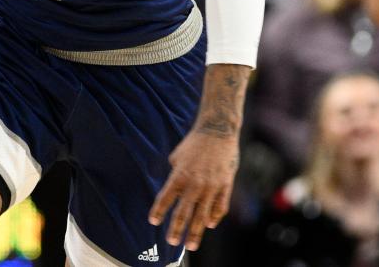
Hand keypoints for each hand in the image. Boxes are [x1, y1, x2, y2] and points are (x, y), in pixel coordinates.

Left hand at [149, 129, 238, 250]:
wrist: (218, 132)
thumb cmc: (193, 143)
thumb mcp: (177, 157)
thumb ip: (175, 175)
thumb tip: (173, 191)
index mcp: (180, 175)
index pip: (166, 198)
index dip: (159, 211)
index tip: (153, 221)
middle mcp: (195, 184)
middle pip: (184, 212)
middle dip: (177, 229)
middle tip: (172, 242)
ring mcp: (211, 187)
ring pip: (202, 215)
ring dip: (195, 232)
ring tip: (191, 245)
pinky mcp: (225, 186)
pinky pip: (219, 207)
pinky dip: (214, 217)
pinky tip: (209, 225)